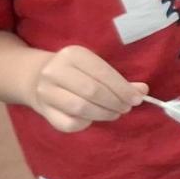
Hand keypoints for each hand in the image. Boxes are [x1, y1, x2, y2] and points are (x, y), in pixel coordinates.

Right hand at [25, 46, 146, 132]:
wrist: (36, 77)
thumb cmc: (75, 72)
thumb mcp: (95, 67)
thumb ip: (118, 79)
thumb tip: (143, 91)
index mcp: (72, 54)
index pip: (102, 73)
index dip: (122, 88)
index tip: (137, 98)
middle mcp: (55, 71)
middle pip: (92, 91)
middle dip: (114, 102)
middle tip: (126, 108)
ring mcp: (45, 92)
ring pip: (80, 109)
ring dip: (103, 114)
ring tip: (114, 113)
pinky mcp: (43, 111)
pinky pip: (69, 123)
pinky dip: (86, 124)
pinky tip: (93, 118)